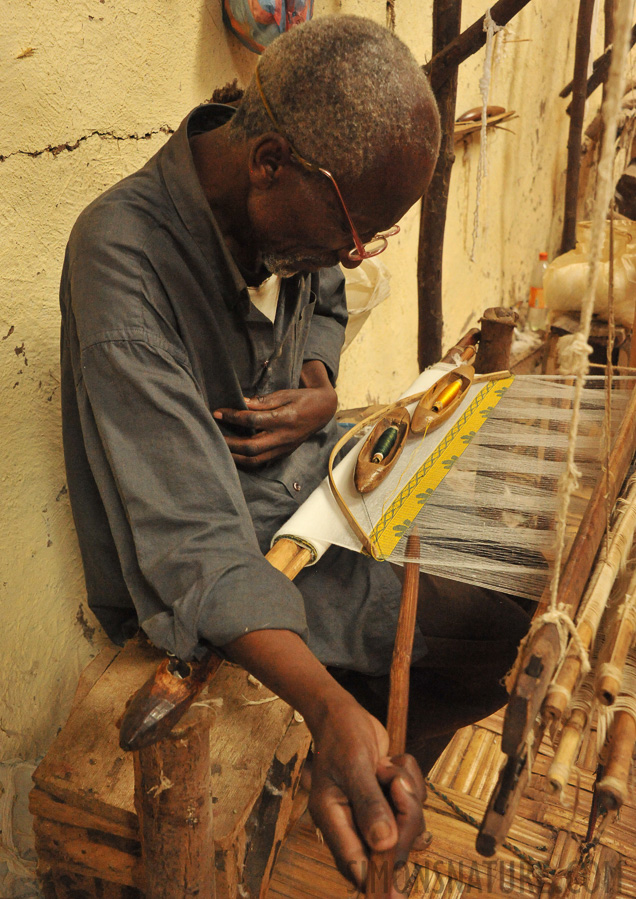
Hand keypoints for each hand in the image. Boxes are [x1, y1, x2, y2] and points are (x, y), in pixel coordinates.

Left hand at [213, 360, 336, 468]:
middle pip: (251, 447)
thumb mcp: (285, 394)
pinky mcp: (283, 454)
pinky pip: (261, 462)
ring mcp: (284, 448)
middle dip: (229, 443)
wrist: (323, 411)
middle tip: (213, 434)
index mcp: (285, 419)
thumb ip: (263, 401)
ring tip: (219, 447)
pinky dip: (245, 460)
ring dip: (234, 456)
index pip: (253, 420)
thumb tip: (241, 403)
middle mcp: (284, 437)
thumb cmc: (303, 399)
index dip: (233, 417)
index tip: (217, 412)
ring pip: (255, 460)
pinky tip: (233, 453)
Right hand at [309, 699, 426, 892]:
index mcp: (334, 819)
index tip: (396, 897)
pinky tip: (393, 762)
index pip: (356, 865)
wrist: (344, 712)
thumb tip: (384, 845)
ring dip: (408, 794)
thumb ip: (369, 804)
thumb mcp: (354, 765)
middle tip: (397, 783)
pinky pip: (414, 804)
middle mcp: (353, 822)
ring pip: (407, 826)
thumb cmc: (341, 735)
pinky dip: (411, 782)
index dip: (377, 884)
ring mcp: (373, 813)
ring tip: (390, 767)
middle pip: (390, 848)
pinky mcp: (389, 800)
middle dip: (403, 815)